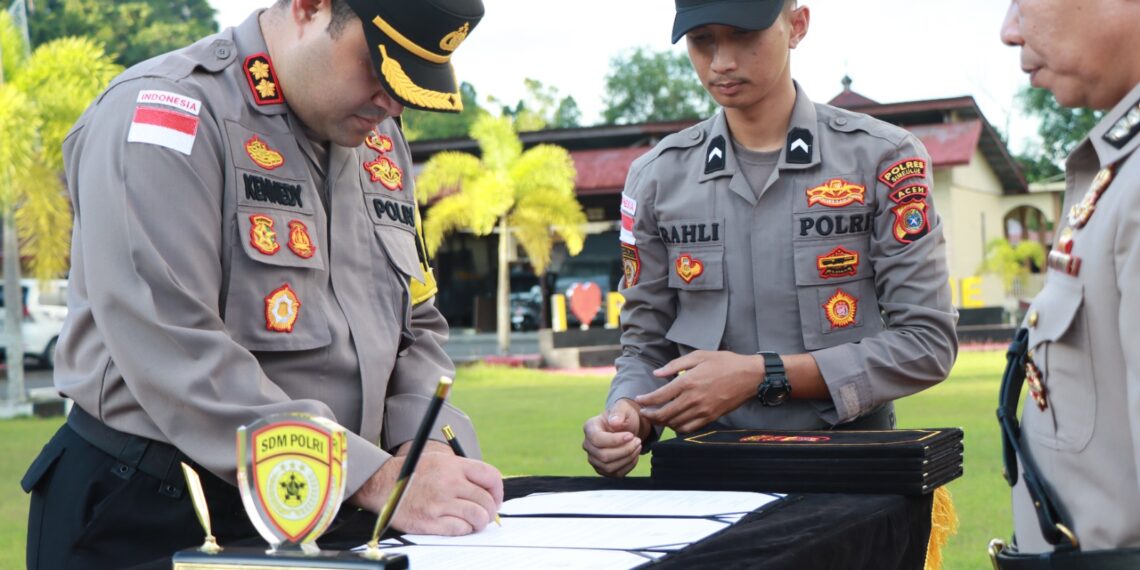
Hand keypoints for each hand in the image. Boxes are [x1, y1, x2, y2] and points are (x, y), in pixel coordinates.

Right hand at [350, 452, 503, 534]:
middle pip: (487, 500)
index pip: (491, 476)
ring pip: (478, 516)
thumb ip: (464, 472)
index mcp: (454, 465)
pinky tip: (458, 525)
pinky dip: (464, 530)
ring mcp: (440, 502)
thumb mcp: (440, 461)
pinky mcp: (430, 521)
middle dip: (490, 511)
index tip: (495, 499)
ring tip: (474, 522)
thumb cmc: (414, 474)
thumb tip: (488, 489)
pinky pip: (460, 529)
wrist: (383, 484)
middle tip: (485, 515)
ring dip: (480, 522)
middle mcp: (449, 482)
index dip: (498, 491)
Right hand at [582, 398, 645, 477]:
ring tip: (638, 447)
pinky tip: (635, 455)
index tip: (631, 435)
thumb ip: (618, 413)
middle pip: (603, 456)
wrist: (626, 427)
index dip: (615, 440)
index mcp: (589, 427)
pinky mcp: (603, 469)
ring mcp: (594, 459)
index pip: (597, 439)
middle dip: (624, 450)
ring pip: (609, 467)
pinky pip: (615, 474)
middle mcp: (588, 445)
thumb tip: (614, 422)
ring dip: (627, 458)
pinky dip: (628, 466)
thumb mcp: (623, 408)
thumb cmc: (623, 416)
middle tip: (638, 441)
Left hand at [635, 350, 761, 432]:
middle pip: (665, 413)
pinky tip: (674, 423)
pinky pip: (690, 428)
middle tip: (643, 413)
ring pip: (676, 423)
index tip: (639, 400)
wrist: (749, 376)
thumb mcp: (699, 356)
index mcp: (688, 382)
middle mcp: (693, 399)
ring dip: (663, 422)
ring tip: (656, 417)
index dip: (646, 400)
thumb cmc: (724, 362)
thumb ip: (675, 365)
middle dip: (651, 415)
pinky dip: (678, 428)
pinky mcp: (711, 418)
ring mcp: (703, 410)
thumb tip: (657, 374)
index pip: (660, 396)